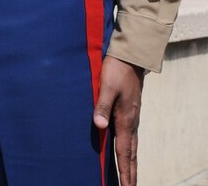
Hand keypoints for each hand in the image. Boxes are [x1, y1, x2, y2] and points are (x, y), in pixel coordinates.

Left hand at [94, 56, 144, 185]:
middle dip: (131, 173)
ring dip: (131, 163)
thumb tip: (99, 127)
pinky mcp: (130, 113)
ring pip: (132, 147)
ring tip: (130, 178)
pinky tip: (127, 152)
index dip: (124, 170)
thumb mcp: (106, 87)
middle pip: (131, 154)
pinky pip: (130, 137)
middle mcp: (131, 122)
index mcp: (125, 120)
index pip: (125, 151)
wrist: (130, 59)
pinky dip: (130, 150)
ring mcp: (132, 118)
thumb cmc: (115, 71)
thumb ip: (102, 106)